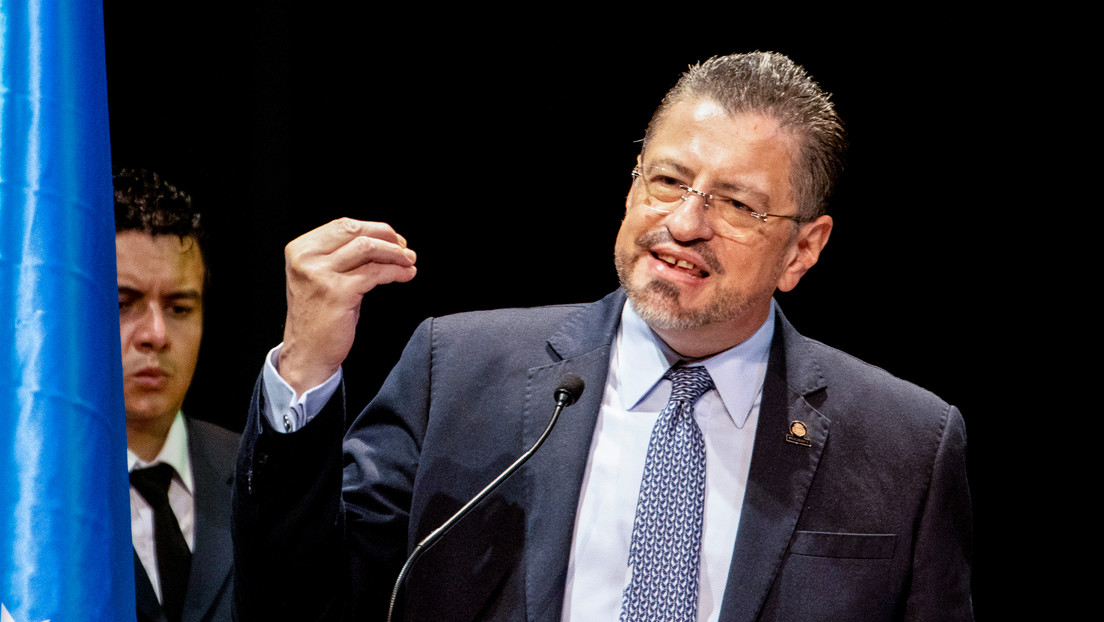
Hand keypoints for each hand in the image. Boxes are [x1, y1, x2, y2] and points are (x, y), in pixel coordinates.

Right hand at [277, 218, 416, 393]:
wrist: (307, 352)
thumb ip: (342, 255)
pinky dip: (396, 271)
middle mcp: (307, 258)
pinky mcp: (338, 292)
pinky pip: (376, 273)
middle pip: (356, 231)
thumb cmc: (320, 316)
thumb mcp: (322, 276)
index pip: (343, 225)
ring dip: (395, 253)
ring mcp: (321, 274)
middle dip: (387, 236)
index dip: (374, 229)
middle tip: (404, 248)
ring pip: (368, 248)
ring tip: (409, 260)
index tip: (393, 239)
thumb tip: (382, 239)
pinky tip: (406, 275)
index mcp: (301, 249)